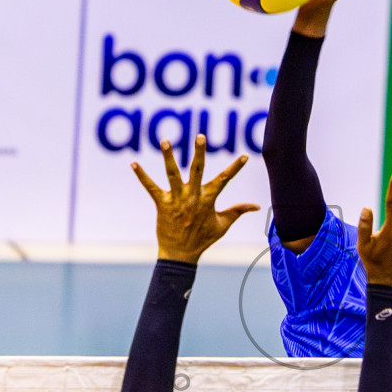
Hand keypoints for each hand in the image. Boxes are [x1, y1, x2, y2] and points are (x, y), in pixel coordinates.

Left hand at [132, 135, 255, 263]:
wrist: (181, 255)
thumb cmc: (202, 239)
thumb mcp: (223, 225)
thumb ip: (238, 211)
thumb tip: (257, 206)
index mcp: (208, 200)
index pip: (224, 180)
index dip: (235, 168)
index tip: (245, 155)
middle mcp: (193, 197)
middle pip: (197, 170)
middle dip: (199, 153)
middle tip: (200, 136)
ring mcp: (176, 200)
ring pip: (172, 174)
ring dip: (169, 157)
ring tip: (165, 141)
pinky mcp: (162, 205)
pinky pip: (151, 188)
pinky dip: (142, 176)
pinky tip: (134, 164)